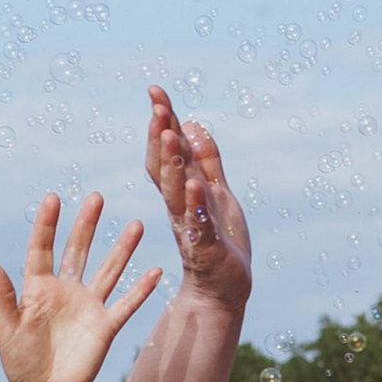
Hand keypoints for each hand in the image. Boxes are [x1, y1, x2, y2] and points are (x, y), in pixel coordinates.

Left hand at [0, 193, 163, 381]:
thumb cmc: (20, 361)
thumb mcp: (7, 327)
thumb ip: (3, 295)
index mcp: (38, 288)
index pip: (42, 248)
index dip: (47, 224)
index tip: (53, 198)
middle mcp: (66, 291)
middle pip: (78, 250)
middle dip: (87, 224)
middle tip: (97, 197)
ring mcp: (88, 307)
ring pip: (108, 270)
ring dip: (122, 248)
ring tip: (136, 224)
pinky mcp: (105, 326)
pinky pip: (126, 304)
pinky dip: (140, 289)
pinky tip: (155, 271)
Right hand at [145, 84, 252, 306]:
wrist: (225, 289)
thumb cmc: (221, 241)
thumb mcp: (218, 193)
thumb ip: (208, 161)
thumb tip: (194, 124)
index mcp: (182, 192)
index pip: (166, 153)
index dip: (162, 123)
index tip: (156, 93)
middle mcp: (180, 206)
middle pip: (166, 167)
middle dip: (160, 136)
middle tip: (157, 106)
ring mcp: (192, 226)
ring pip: (176, 192)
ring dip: (172, 164)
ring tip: (169, 135)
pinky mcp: (206, 248)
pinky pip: (198, 224)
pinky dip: (195, 205)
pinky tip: (195, 185)